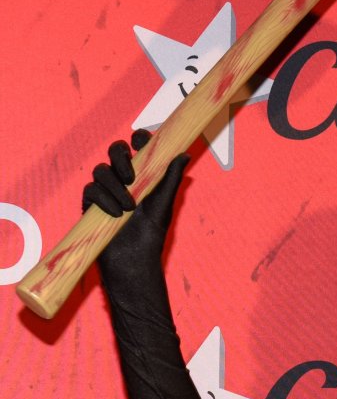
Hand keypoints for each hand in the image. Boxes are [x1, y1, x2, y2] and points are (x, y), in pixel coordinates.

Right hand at [82, 130, 189, 282]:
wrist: (133, 260)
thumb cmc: (152, 233)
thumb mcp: (164, 204)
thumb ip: (171, 178)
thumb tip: (184, 154)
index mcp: (142, 174)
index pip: (137, 146)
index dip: (138, 137)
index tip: (140, 140)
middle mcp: (123, 178)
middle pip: (115, 151)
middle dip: (120, 158)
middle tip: (131, 176)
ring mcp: (105, 190)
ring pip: (101, 170)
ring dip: (114, 186)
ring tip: (129, 207)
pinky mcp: (91, 204)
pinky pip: (91, 190)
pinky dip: (103, 199)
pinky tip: (115, 213)